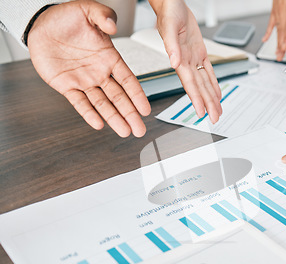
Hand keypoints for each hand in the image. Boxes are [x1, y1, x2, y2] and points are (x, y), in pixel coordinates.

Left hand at [28, 0, 150, 137]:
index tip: (145, 109)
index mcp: (109, 58)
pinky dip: (88, 114)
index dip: (137, 95)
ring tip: (125, 131)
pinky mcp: (66, 86)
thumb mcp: (88, 10)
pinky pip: (79, 103)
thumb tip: (113, 27)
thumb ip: (104, 16)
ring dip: (114, 118)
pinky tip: (98, 124)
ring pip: (102, 104)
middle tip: (140, 130)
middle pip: (119, 98)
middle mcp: (99, 72)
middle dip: (130, 114)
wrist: (41, 22)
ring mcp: (83, 81)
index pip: (128, 80)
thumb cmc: (67, 17)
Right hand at [150, 0, 221, 123]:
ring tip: (217, 110)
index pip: (190, 84)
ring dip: (211, 97)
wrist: (171, 3)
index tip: (201, 112)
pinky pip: (208, 71)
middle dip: (207, 103)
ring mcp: (193, 58)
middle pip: (200, 87)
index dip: (196, 99)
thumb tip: (174, 62)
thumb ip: (171, 46)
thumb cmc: (168, 13)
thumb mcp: (169, 27)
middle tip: (214, 117)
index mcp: (179, 59)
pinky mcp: (199, 52)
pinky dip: (213, 82)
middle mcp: (186, 62)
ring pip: (205, 82)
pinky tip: (216, 92)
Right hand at [262, 0, 285, 61]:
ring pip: (276, 30)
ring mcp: (277, 11)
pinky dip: (268, 32)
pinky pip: (271, 22)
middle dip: (280, 46)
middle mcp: (282, 12)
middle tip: (279, 57)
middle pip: (281, 33)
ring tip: (275, 52)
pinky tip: (265, 39)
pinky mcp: (275, 8)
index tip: (285, 51)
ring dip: (275, 42)